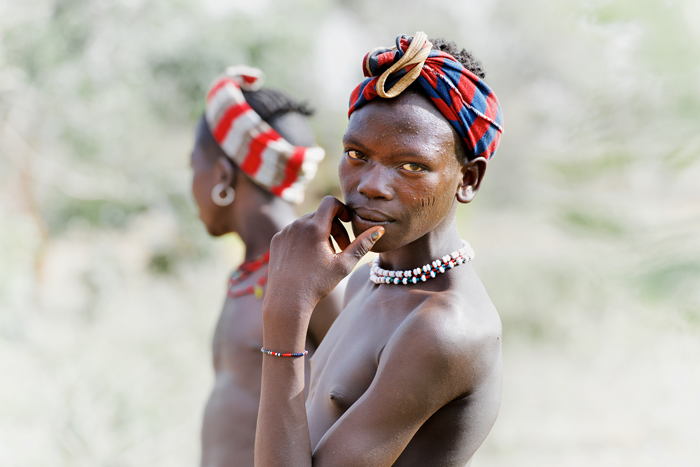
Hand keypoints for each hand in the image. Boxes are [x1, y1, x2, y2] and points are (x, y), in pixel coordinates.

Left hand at [263, 196, 383, 322]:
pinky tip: (307, 259)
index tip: (347, 222)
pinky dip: (304, 240)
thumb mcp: (344, 265)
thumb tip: (379, 229)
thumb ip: (363, 244)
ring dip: (319, 234)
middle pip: (320, 215)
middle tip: (341, 249)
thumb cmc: (318, 284)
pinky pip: (294, 231)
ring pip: (307, 223)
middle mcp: (297, 225)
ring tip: (324, 256)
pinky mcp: (277, 239)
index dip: (342, 209)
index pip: (330, 202)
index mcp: (314, 228)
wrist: (287, 300)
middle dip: (333, 227)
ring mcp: (285, 231)